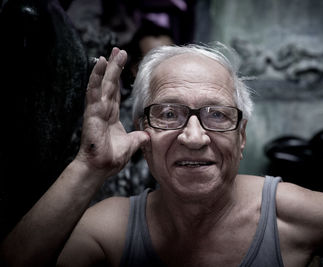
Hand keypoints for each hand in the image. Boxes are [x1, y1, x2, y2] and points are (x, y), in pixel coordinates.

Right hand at [76, 47, 149, 177]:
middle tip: (119, 51)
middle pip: (109, 83)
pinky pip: (94, 91)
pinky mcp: (92, 112)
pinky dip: (96, 76)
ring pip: (102, 84)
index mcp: (110, 115)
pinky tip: (100, 63)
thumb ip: (138, 138)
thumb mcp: (131, 145)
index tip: (122, 63)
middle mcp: (103, 109)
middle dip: (114, 67)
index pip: (115, 91)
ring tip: (112, 53)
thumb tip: (147, 136)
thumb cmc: (111, 158)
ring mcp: (96, 110)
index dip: (118, 77)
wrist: (100, 168)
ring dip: (107, 67)